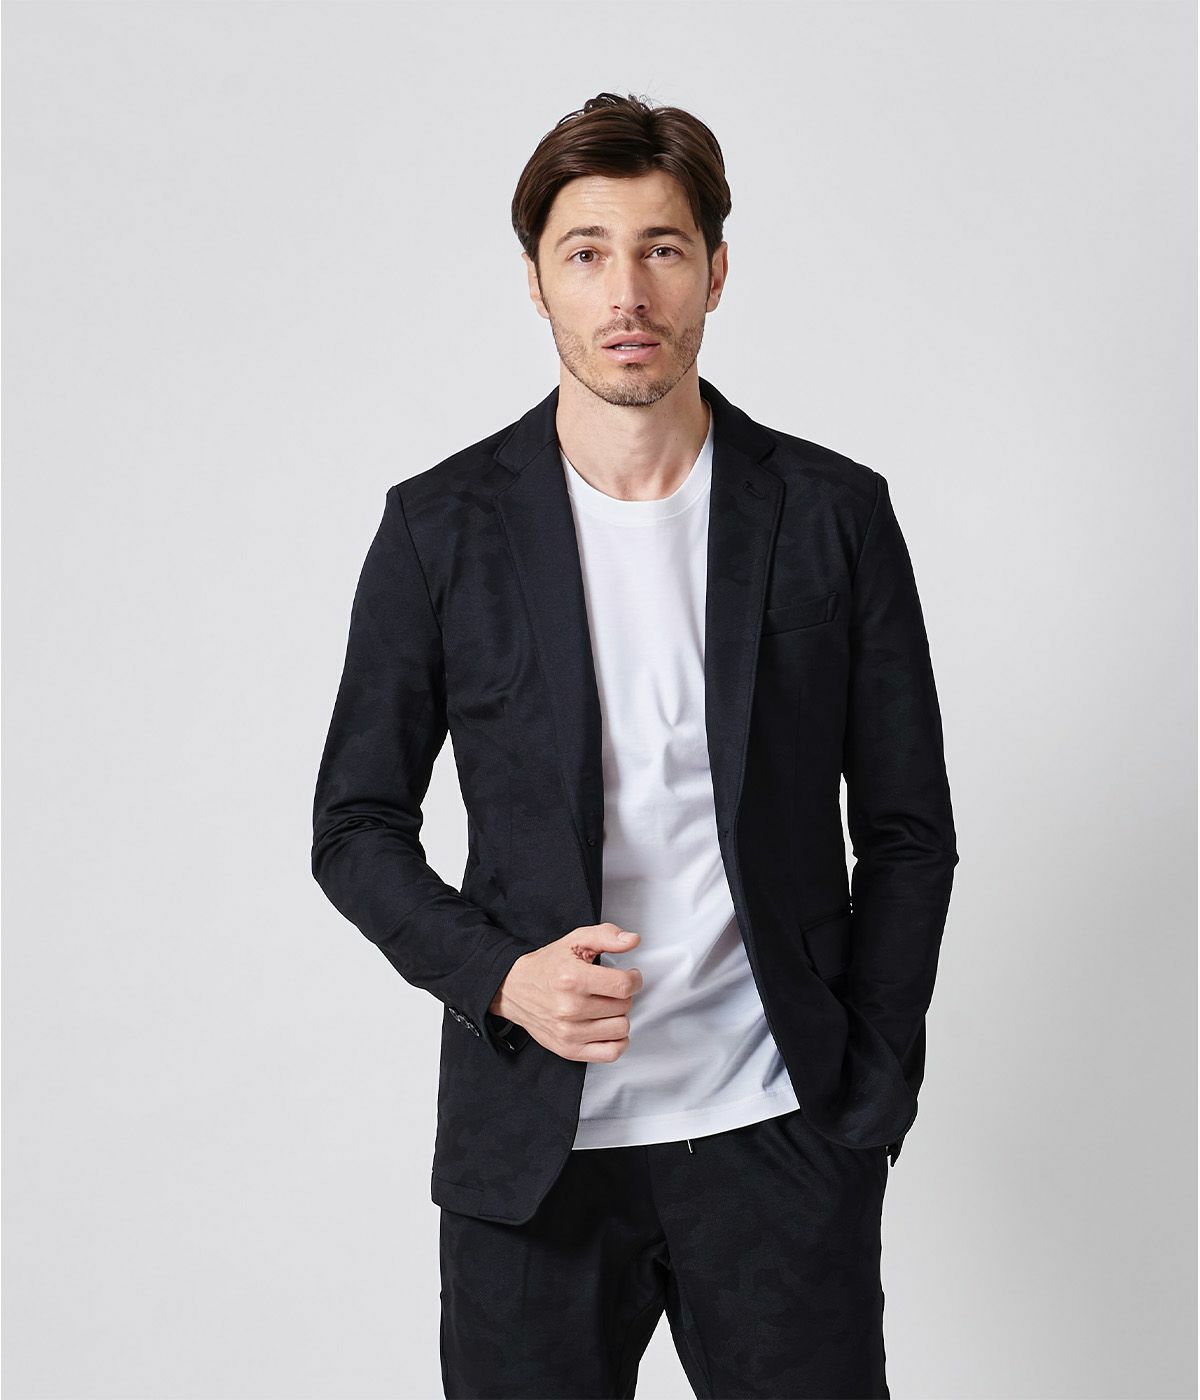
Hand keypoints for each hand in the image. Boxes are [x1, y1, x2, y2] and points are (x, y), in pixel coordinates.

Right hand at [488, 922, 642, 1061]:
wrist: (515, 988)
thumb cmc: (547, 967)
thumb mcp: (576, 940)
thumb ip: (607, 936)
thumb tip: (632, 940)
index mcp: (572, 979)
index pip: (623, 986)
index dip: (634, 979)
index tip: (630, 977)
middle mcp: (569, 1008)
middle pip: (624, 1007)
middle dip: (621, 996)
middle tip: (608, 990)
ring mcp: (569, 1032)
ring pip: (621, 1029)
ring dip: (618, 1017)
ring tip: (605, 1007)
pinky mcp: (568, 1049)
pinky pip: (611, 1053)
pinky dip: (617, 1041)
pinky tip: (607, 1027)